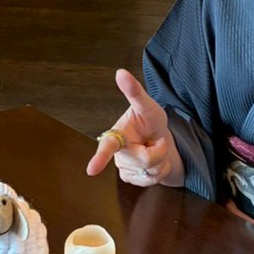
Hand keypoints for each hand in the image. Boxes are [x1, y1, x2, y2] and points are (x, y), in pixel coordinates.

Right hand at [85, 69, 185, 186]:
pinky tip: (155, 163)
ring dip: (161, 161)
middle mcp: (117, 154)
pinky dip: (161, 171)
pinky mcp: (132, 179)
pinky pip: (152, 180)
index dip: (100, 158)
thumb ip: (134, 91)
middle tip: (157, 140)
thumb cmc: (150, 121)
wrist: (159, 139)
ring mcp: (124, 168)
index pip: (109, 146)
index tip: (91, 170)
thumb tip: (120, 72)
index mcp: (117, 134)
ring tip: (155, 149)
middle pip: (144, 160)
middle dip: (159, 151)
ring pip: (149, 172)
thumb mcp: (147, 106)